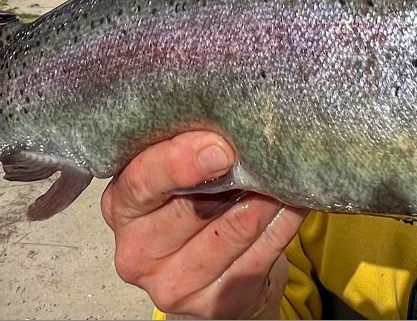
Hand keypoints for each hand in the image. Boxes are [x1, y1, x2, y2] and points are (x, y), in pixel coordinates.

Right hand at [101, 131, 307, 318]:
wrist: (207, 274)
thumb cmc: (191, 207)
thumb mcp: (172, 178)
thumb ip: (184, 150)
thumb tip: (230, 114)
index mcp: (122, 207)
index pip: (143, 182)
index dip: (181, 162)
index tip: (221, 147)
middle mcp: (138, 252)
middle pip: (192, 208)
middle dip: (236, 176)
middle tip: (266, 150)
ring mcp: (173, 284)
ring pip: (234, 231)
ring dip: (268, 197)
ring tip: (286, 172)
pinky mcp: (214, 302)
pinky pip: (261, 255)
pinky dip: (284, 223)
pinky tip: (294, 201)